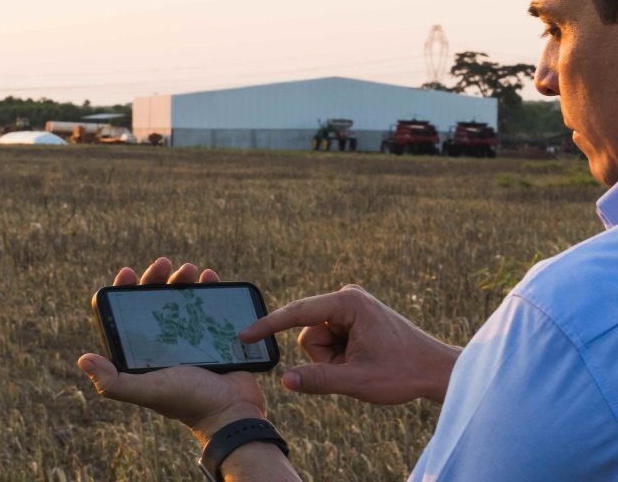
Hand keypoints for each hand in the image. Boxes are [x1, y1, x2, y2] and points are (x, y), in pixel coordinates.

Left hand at [79, 257, 266, 443]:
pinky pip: (209, 305)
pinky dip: (209, 288)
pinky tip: (210, 276)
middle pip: (155, 302)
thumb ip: (114, 381)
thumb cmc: (188, 402)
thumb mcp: (148, 390)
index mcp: (143, 354)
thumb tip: (82, 359)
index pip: (127, 316)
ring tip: (192, 269)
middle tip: (164, 263)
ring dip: (183, 279)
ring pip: (181, 299)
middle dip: (156, 278)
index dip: (124, 292)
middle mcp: (164, 344)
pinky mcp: (215, 335)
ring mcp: (190, 338)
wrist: (232, 412)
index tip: (128, 273)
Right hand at [241, 285, 460, 403]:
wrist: (435, 370)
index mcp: (348, 302)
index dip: (268, 326)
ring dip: (332, 359)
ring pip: (317, 339)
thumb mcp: (357, 381)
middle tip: (354, 368)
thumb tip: (284, 380)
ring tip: (361, 364)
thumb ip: (317, 379)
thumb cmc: (403, 372)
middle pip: (308, 333)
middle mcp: (347, 297)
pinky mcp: (352, 316)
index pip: (297, 313)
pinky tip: (362, 359)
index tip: (243, 335)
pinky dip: (339, 356)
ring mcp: (350, 306)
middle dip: (325, 358)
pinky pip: (329, 340)